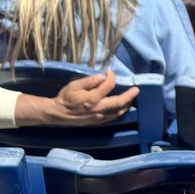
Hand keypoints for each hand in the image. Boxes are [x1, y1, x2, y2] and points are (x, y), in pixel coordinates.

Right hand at [13, 71, 139, 126]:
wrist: (58, 113)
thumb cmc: (65, 98)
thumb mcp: (74, 85)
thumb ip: (89, 81)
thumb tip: (102, 76)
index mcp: (92, 98)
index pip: (108, 86)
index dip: (111, 77)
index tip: (110, 72)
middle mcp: (98, 109)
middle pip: (119, 102)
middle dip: (129, 95)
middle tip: (136, 89)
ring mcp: (99, 117)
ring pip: (118, 112)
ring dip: (127, 104)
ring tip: (132, 98)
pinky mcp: (98, 121)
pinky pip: (112, 117)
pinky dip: (120, 112)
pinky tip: (122, 107)